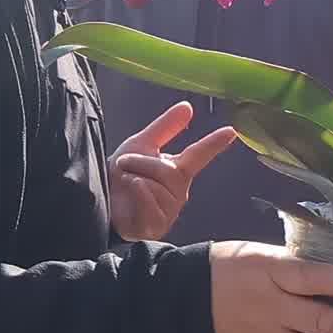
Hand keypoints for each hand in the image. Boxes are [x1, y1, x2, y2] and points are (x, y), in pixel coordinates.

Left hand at [109, 101, 241, 241]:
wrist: (101, 201)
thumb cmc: (121, 175)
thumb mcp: (141, 145)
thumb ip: (165, 127)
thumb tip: (188, 106)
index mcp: (177, 171)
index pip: (199, 154)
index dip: (215, 143)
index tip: (232, 131)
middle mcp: (179, 191)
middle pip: (167, 170)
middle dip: (140, 163)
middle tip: (124, 166)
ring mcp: (170, 211)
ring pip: (156, 186)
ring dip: (133, 179)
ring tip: (125, 185)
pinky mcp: (157, 225)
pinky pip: (150, 202)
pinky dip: (136, 194)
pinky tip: (130, 200)